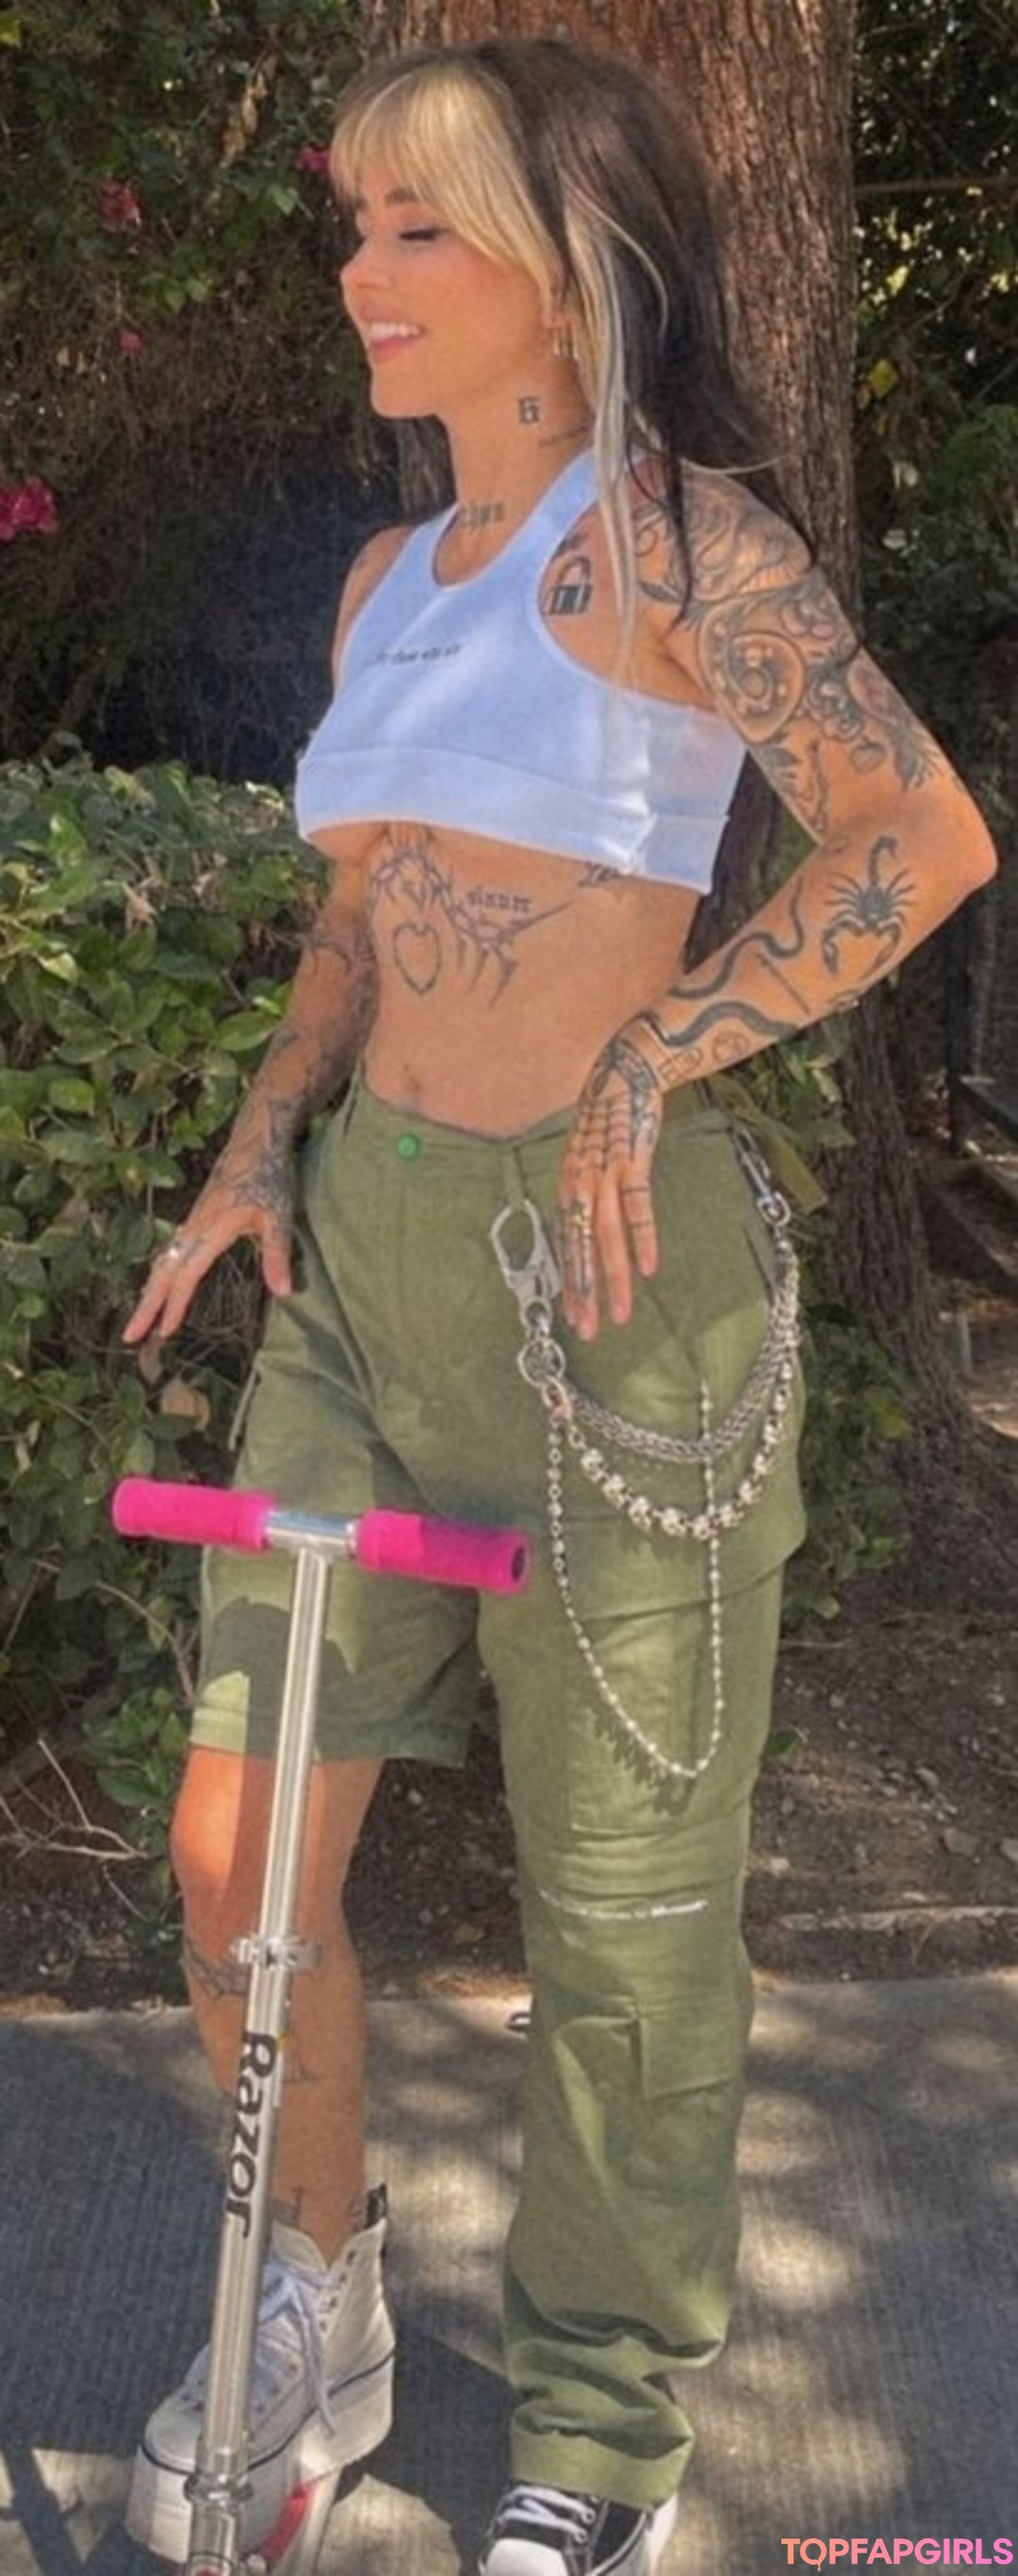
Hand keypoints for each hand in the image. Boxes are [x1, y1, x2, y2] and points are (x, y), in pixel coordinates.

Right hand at [122, 1140, 296, 1345]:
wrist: (257, 1137)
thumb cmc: (269, 1174)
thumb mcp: (278, 1215)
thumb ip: (277, 1254)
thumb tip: (284, 1293)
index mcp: (210, 1231)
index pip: (185, 1276)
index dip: (173, 1305)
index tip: (163, 1333)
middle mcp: (194, 1227)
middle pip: (162, 1272)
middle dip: (145, 1305)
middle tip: (129, 1336)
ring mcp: (193, 1220)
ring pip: (163, 1261)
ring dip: (150, 1291)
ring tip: (142, 1318)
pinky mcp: (198, 1215)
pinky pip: (171, 1250)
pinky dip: (161, 1272)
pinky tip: (164, 1282)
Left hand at [558, 1031, 665, 1337]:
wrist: (626, 1069)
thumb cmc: (610, 1118)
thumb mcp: (590, 1156)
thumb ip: (588, 1190)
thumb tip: (590, 1226)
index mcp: (567, 1185)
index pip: (566, 1244)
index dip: (570, 1281)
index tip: (575, 1316)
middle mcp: (578, 1183)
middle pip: (580, 1247)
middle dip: (585, 1292)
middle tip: (589, 1330)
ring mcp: (604, 1172)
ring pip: (607, 1236)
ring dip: (614, 1277)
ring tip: (621, 1314)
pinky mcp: (632, 1160)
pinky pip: (637, 1207)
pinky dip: (642, 1238)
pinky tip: (648, 1269)